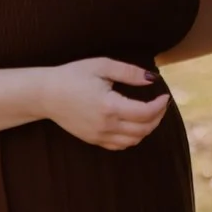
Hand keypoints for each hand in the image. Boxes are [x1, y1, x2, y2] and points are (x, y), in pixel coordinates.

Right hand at [45, 56, 171, 149]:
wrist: (46, 94)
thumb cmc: (73, 75)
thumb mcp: (102, 66)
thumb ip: (129, 72)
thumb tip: (151, 79)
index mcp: (109, 106)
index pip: (145, 113)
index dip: (160, 106)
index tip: (165, 96)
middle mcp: (106, 125)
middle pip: (143, 130)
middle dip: (158, 117)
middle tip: (161, 104)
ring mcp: (99, 135)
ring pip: (133, 140)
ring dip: (147, 129)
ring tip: (150, 113)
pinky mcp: (93, 140)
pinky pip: (120, 146)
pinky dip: (133, 138)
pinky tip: (134, 124)